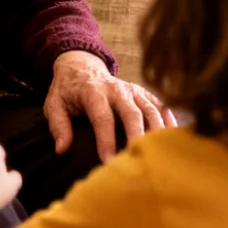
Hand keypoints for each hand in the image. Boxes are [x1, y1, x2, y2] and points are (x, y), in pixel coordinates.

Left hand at [44, 50, 169, 161]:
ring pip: (151, 109)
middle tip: (141, 159)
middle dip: (137, 137)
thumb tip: (62, 149)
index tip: (109, 162)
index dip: (106, 140)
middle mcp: (116, 88)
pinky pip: (160, 105)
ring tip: (161, 154)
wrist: (81, 65)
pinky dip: (169, 121)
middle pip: (132, 113)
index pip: (102, 117)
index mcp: (92, 91)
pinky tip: (174, 139)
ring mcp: (132, 89)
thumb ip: (58, 125)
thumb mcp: (54, 104)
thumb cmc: (67, 90)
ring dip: (157, 131)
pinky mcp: (143, 92)